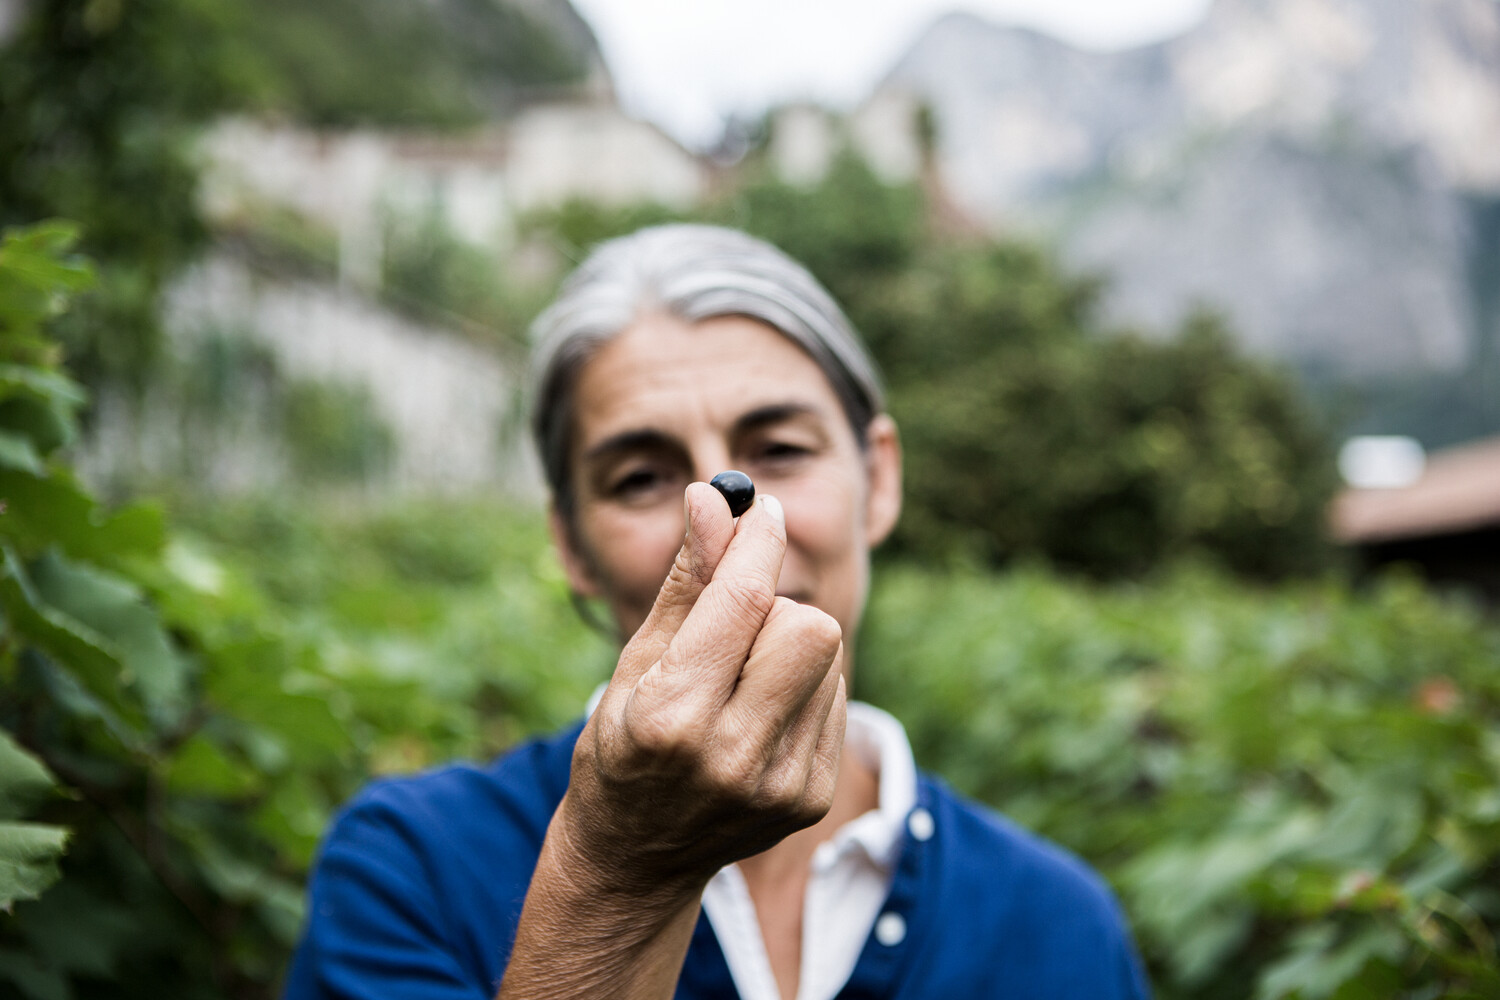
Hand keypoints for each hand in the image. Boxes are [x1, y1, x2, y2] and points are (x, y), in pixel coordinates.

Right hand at [558, 481, 848, 895]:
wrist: (636, 859)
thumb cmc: (623, 745)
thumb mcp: (635, 664)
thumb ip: (685, 582)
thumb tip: (712, 498)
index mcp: (671, 718)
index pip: (742, 603)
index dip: (757, 541)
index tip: (761, 507)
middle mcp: (732, 756)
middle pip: (809, 628)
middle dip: (776, 607)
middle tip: (735, 626)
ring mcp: (779, 785)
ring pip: (828, 657)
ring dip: (789, 648)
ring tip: (738, 683)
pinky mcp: (811, 797)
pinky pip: (835, 697)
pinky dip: (802, 688)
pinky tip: (758, 716)